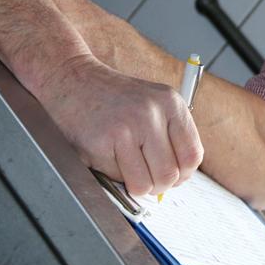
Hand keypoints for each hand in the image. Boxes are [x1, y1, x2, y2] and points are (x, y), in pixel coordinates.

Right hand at [38, 54, 202, 195]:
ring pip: (146, 184)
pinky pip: (118, 179)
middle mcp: (152, 113)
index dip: (183, 174)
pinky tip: (107, 155)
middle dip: (158, 185)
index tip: (173, 175)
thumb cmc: (113, 97)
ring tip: (127, 168)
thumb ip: (170, 135)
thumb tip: (179, 178)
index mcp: (171, 103)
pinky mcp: (102, 142)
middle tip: (147, 178)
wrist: (71, 78)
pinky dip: (113, 176)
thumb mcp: (152, 103)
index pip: (193, 155)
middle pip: (170, 175)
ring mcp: (127, 128)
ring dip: (136, 185)